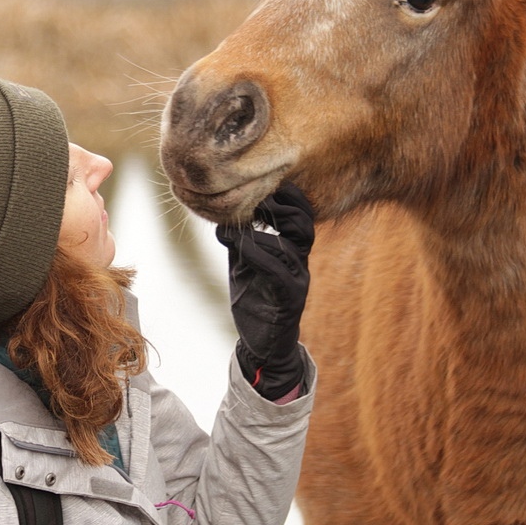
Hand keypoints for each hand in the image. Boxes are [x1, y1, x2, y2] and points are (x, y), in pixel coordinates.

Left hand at [215, 183, 314, 399]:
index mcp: (291, 249)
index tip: (261, 180)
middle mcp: (300, 261)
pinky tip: (241, 247)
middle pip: (303, 221)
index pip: (298, 213)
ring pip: (294, 242)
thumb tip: (221, 216)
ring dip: (267, 227)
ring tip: (244, 219)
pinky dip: (259, 255)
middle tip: (255, 195)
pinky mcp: (291, 299)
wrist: (261, 344)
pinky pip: (280, 271)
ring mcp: (299, 279)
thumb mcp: (243, 264)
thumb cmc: (255, 300)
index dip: (285, 194)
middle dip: (281, 203)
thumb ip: (238, 240)